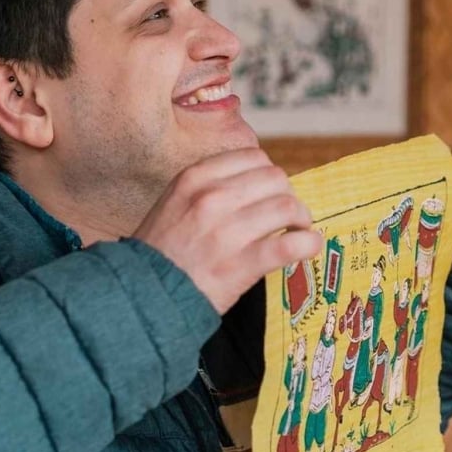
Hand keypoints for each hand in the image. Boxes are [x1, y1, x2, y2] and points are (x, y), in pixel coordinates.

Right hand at [134, 149, 322, 312]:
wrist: (143, 294)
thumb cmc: (163, 251)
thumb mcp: (175, 201)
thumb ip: (210, 186)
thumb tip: (258, 182)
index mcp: (195, 178)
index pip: (253, 158)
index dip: (269, 175)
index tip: (270, 193)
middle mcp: (211, 198)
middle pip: (276, 178)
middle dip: (288, 195)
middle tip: (288, 215)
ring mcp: (227, 231)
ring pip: (288, 206)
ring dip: (302, 218)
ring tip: (299, 231)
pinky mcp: (242, 264)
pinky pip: (291, 244)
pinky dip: (308, 244)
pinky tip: (308, 247)